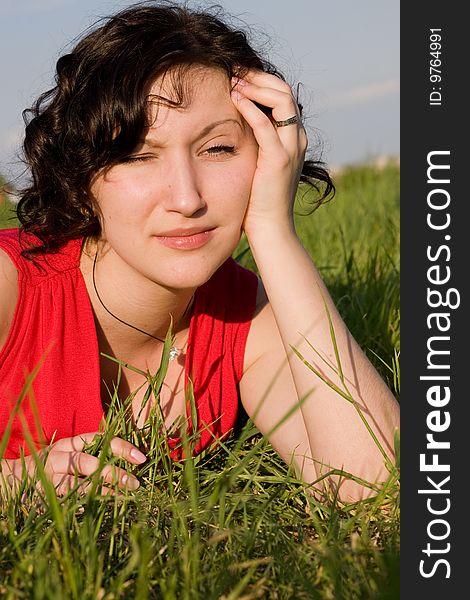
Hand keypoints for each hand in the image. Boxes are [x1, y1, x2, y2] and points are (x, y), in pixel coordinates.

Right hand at [1, 432, 145, 496]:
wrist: (10, 478)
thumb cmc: (51, 465)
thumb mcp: (69, 453)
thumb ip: (92, 453)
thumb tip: (130, 460)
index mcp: (70, 444)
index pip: (100, 440)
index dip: (121, 447)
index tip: (141, 458)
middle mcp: (59, 458)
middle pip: (88, 462)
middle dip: (113, 472)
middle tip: (134, 482)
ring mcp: (49, 478)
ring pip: (77, 484)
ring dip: (101, 492)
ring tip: (121, 497)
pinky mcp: (43, 496)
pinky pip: (65, 502)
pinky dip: (82, 506)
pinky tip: (99, 510)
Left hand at [231, 70, 307, 236]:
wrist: (270, 228)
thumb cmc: (258, 200)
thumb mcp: (257, 163)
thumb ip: (254, 143)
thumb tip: (233, 126)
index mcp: (292, 138)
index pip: (282, 96)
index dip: (260, 81)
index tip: (236, 75)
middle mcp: (296, 138)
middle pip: (284, 90)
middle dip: (257, 76)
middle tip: (232, 70)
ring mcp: (290, 148)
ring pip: (281, 99)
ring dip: (255, 85)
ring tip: (233, 80)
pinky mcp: (279, 159)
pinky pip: (266, 124)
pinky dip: (251, 107)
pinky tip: (234, 99)